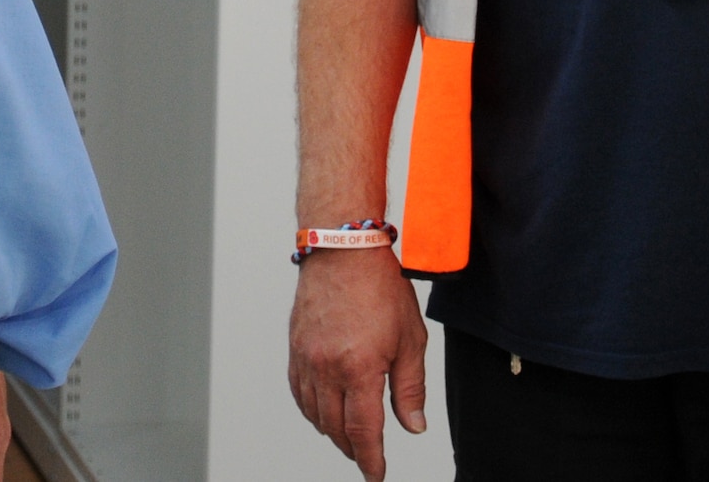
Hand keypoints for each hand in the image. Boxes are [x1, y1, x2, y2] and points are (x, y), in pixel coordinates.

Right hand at [288, 249, 428, 481]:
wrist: (344, 250)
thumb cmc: (379, 286)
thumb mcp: (410, 339)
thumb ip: (410, 388)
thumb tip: (413, 425)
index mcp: (359, 369)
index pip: (363, 432)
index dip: (370, 460)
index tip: (375, 475)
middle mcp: (327, 368)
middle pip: (337, 428)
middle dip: (354, 449)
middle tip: (367, 456)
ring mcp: (307, 358)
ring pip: (315, 414)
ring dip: (332, 431)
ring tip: (349, 435)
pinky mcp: (295, 347)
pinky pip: (299, 392)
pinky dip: (312, 409)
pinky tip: (324, 409)